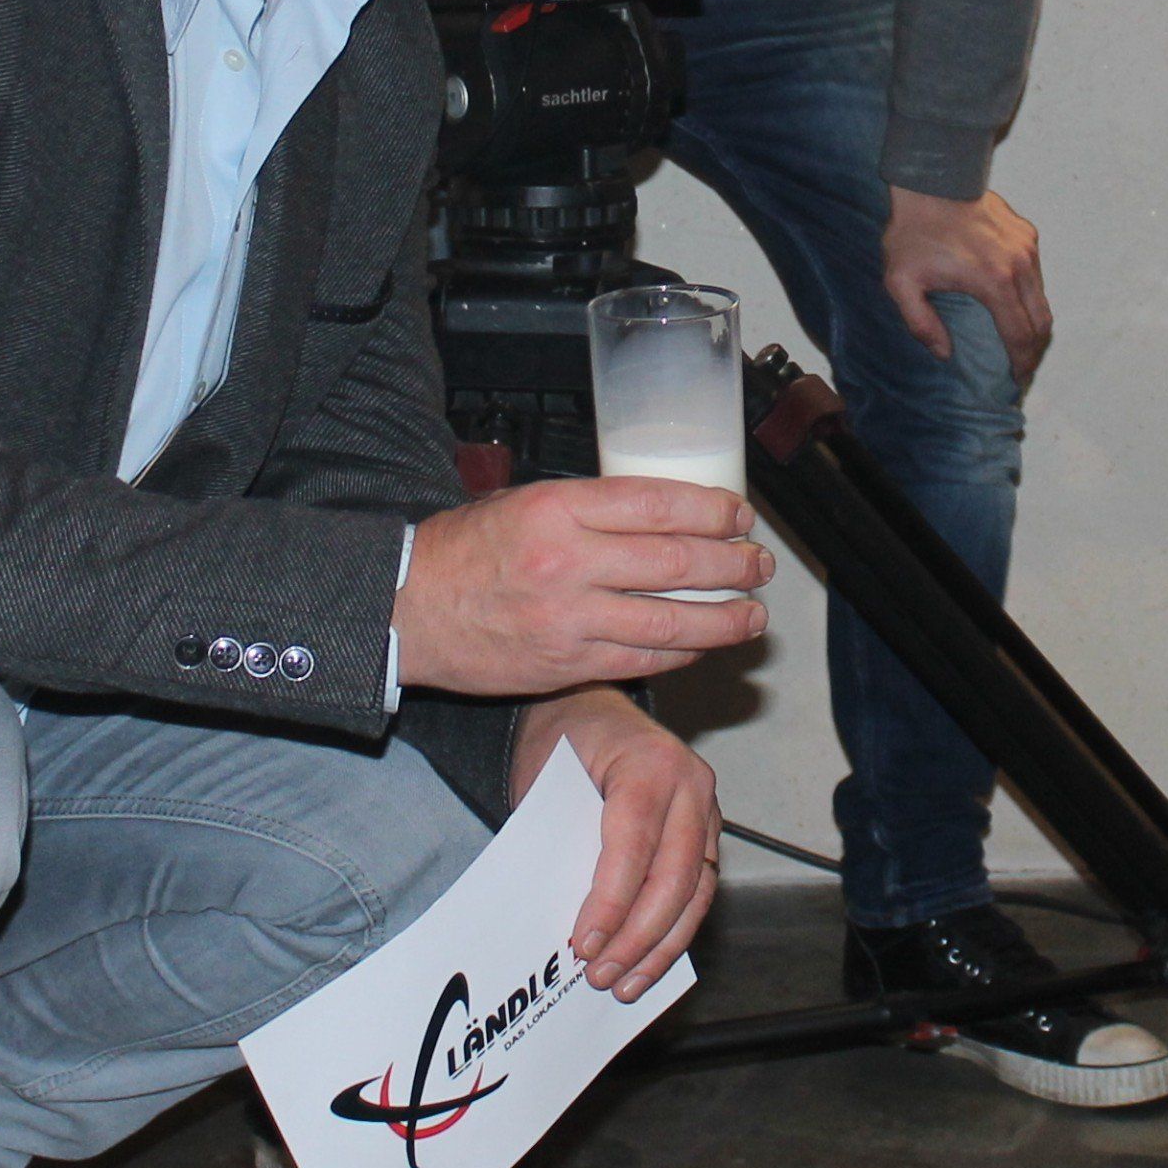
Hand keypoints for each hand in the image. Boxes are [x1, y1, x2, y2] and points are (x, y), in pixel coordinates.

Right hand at [394, 478, 771, 693]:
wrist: (408, 611)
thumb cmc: (466, 549)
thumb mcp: (524, 501)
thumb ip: (590, 507)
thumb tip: (663, 511)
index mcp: (559, 509)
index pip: (659, 505)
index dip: (713, 511)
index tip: (741, 516)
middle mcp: (568, 563)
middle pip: (676, 564)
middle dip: (731, 566)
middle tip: (759, 565)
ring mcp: (569, 621)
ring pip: (669, 622)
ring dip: (722, 619)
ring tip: (752, 614)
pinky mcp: (566, 666)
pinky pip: (641, 662)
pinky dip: (681, 653)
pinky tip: (704, 644)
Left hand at [512, 688, 720, 1000]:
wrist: (591, 711)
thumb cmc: (564, 745)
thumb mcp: (549, 779)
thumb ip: (563, 837)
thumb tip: (561, 916)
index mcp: (648, 762)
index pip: (633, 844)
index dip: (611, 902)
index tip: (582, 945)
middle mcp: (690, 783)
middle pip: (674, 876)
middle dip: (637, 936)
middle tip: (599, 975)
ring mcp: (707, 809)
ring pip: (696, 892)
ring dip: (660, 947)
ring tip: (624, 985)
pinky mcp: (708, 834)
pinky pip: (699, 891)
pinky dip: (674, 933)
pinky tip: (647, 965)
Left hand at [883, 185, 1053, 380]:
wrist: (931, 180)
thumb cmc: (912, 231)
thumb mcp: (901, 282)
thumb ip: (921, 323)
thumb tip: (945, 353)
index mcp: (994, 282)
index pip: (1021, 336)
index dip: (1023, 364)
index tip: (1017, 381)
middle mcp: (1020, 266)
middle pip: (1042, 322)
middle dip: (1034, 350)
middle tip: (1021, 367)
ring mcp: (1027, 247)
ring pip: (1043, 298)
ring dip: (1035, 323)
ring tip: (1019, 339)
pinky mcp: (1027, 233)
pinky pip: (1036, 274)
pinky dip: (1031, 295)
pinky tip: (1013, 302)